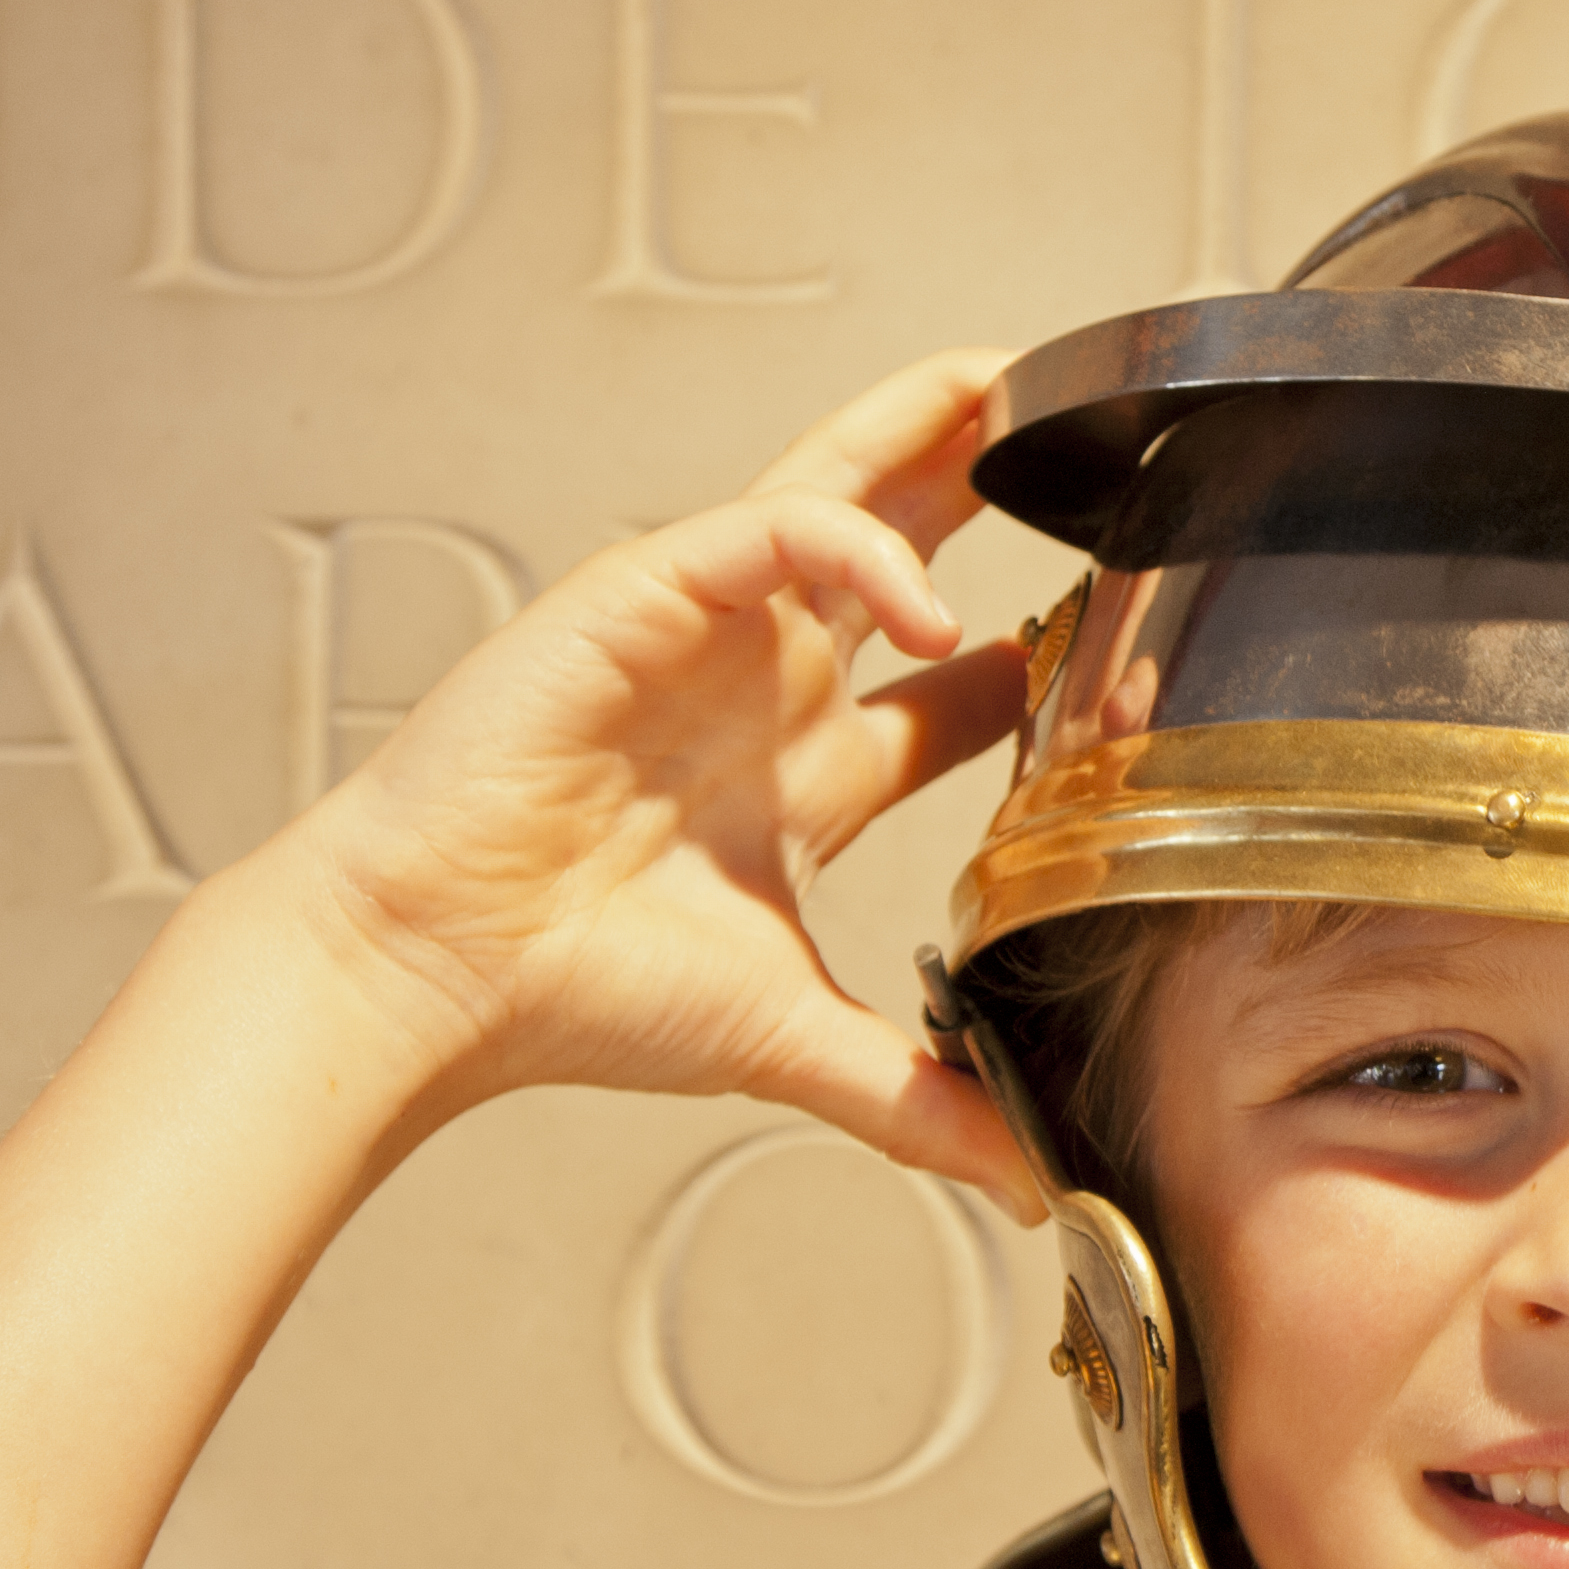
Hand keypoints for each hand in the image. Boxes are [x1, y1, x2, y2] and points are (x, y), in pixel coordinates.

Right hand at [255, 348, 1044, 1213]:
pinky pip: (778, 525)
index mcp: (804, 772)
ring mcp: (706, 626)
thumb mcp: (793, 1040)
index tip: (1134, 671)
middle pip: (903, 541)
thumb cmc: (577, 990)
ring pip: (840, 483)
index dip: (1046, 669)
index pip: (953, 691)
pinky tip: (934, 609)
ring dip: (930, 430)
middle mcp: (764, 680)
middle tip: (1091, 427)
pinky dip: (864, 549)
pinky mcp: (645, 590)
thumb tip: (1033, 1187)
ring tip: (1017, 382)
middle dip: (985, 475)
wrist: (434, 970)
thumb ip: (915, 1099)